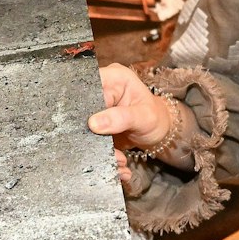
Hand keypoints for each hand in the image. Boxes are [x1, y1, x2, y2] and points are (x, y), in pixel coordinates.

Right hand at [89, 63, 175, 193]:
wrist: (156, 132)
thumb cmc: (154, 117)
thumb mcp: (144, 117)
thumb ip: (121, 118)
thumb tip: (93, 123)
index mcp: (113, 77)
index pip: (89, 86)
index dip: (85, 106)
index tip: (90, 127)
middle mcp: (101, 88)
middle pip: (82, 108)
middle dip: (92, 133)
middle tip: (108, 150)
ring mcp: (95, 107)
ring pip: (83, 126)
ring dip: (97, 147)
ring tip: (119, 160)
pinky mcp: (92, 123)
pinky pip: (89, 137)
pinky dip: (100, 152)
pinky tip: (117, 162)